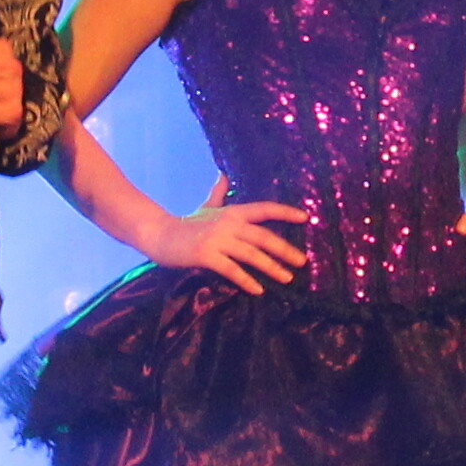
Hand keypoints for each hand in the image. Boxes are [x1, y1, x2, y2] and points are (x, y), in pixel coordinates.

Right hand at [160, 183, 310, 292]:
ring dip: (271, 267)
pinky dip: (246, 281)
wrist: (160, 234)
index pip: (264, 209)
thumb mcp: (206, 207)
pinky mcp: (206, 255)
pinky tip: (258, 290)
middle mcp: (228, 223)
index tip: (305, 218)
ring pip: (252, 254)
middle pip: (263, 236)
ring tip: (287, 278)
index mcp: (232, 211)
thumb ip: (218, 194)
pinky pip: (232, 270)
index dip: (285, 212)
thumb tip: (224, 175)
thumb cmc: (186, 224)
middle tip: (302, 261)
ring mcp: (217, 239)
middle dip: (285, 249)